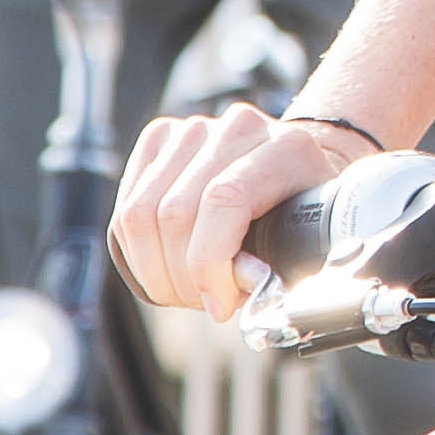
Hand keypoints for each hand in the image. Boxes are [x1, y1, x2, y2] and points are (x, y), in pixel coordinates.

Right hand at [112, 101, 380, 319]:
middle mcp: (237, 128)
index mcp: (286, 147)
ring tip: (185, 290)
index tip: (220, 306)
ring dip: (154, 270)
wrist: (294, 167)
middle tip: (204, 303)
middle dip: (181, 278)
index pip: (224, 200)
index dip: (209, 263)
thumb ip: (279, 268)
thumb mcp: (309, 240)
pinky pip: (125, 206)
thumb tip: (239, 292)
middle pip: (175, 213)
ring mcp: (194, 128)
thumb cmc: (302, 213)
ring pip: (140, 213)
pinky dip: (136, 252)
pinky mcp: (160, 137)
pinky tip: (163, 267)